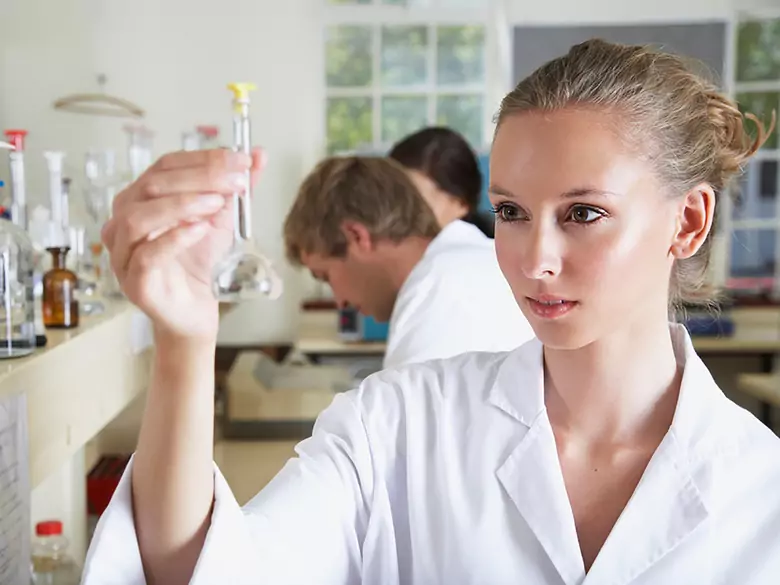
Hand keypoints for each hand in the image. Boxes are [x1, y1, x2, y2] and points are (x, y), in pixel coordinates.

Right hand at [101, 148, 264, 342]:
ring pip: (139, 217)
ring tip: (217, 203)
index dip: (204, 159)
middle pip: (152, 185)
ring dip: (182, 204)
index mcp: (141, 199)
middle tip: (236, 180)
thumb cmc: (199, 263)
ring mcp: (124, 252)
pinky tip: (200, 229)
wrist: (195, 311)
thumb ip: (237, 189)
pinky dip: (174, 238)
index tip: (241, 159)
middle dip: (199, 178)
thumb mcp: (223, 220)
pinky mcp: (134, 282)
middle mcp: (123, 221)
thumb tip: (259, 154)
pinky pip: (147, 255)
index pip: (166, 166)